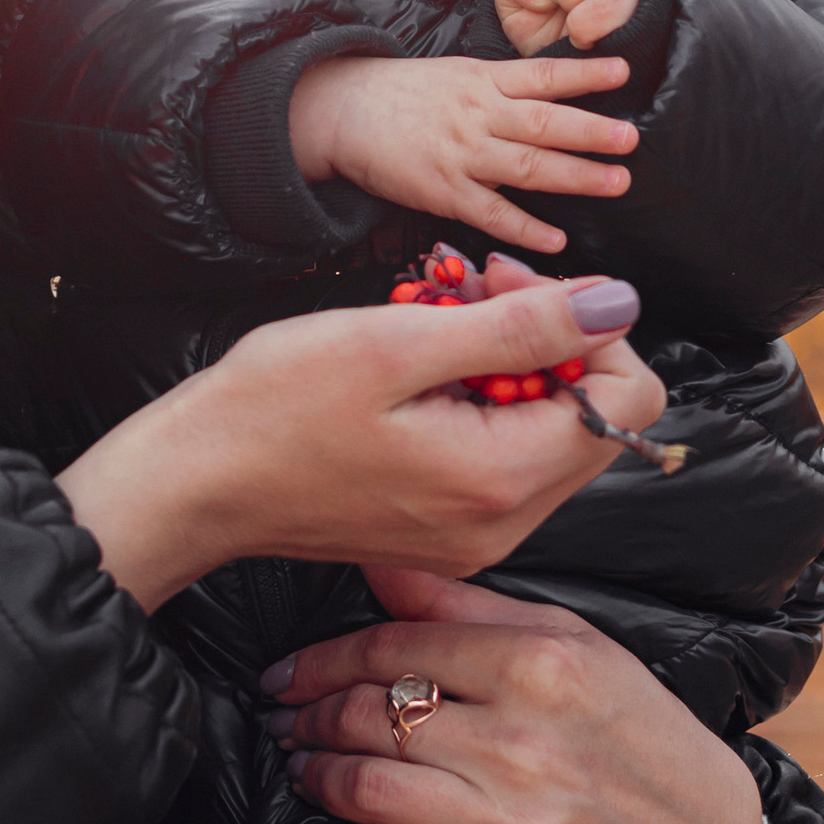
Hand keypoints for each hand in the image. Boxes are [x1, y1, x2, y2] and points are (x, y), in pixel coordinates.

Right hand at [54, 276, 661, 612]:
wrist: (194, 484)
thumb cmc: (272, 410)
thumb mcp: (399, 344)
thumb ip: (521, 328)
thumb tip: (617, 303)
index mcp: (501, 479)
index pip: (628, 399)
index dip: (588, 326)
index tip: (510, 288)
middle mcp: (504, 523)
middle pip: (595, 418)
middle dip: (549, 342)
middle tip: (469, 293)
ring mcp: (475, 535)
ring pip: (548, 433)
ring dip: (510, 367)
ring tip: (433, 327)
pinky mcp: (446, 531)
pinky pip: (502, 458)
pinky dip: (479, 403)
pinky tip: (419, 372)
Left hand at [265, 567, 765, 823]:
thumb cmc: (639, 734)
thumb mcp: (576, 644)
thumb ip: (468, 605)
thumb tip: (375, 565)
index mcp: (540, 664)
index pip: (393, 648)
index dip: (321, 660)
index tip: (288, 672)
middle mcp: (526, 741)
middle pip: (373, 719)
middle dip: (308, 718)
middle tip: (285, 720)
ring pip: (375, 792)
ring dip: (315, 778)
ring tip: (298, 767)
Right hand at [287, 51, 635, 255]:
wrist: (342, 110)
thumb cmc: (405, 93)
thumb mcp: (457, 73)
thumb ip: (505, 85)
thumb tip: (558, 92)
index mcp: (483, 80)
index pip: (542, 75)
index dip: (584, 74)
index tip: (624, 72)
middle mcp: (477, 114)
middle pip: (543, 122)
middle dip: (591, 131)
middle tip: (630, 140)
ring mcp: (461, 154)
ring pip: (526, 165)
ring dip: (575, 176)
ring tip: (616, 181)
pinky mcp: (441, 191)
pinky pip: (490, 213)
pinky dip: (525, 227)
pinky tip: (556, 239)